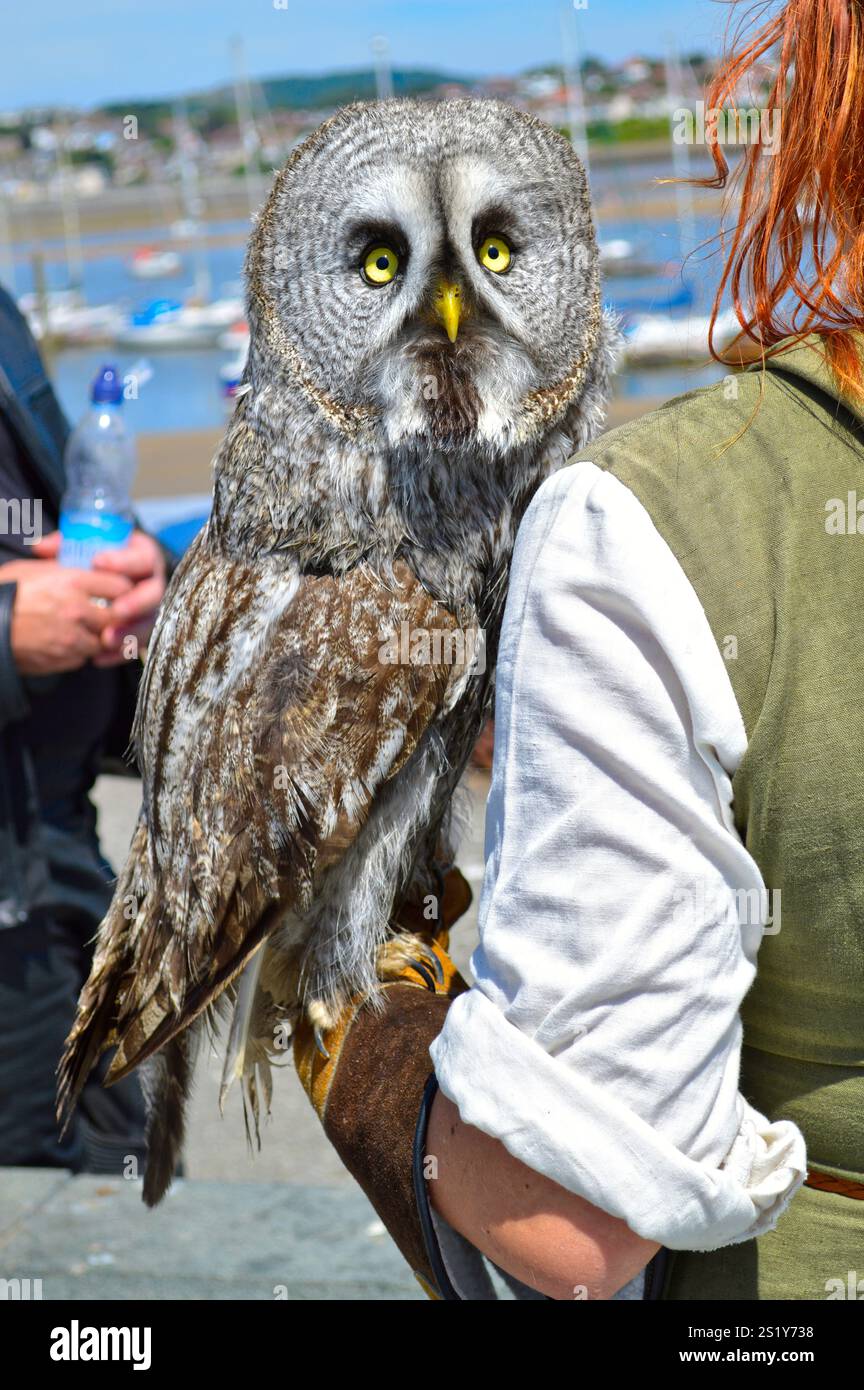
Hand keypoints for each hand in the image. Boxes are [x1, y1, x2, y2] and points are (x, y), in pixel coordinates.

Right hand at [0, 557, 132, 675]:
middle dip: (112, 616)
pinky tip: (62, 643)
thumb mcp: (32, 569)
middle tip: (103, 613)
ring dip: (95, 636)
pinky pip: (83, 657)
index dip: (121, 590)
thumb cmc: (3, 592)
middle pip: (117, 616)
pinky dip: (77, 653)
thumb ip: (63, 569)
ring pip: (102, 640)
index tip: (117, 592)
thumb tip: (82, 565)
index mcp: (72, 581)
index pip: (120, 586)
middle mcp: (77, 610)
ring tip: (78, 630)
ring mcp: (72, 637)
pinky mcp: (64, 659)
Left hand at [32, 530, 166, 666]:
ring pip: (147, 623)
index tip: (98, 562)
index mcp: (142, 556)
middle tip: (117, 610)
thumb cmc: (95, 560)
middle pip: (154, 594)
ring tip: (107, 639)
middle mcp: (150, 584)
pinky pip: (135, 646)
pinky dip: (118, 654)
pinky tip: (100, 659)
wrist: (107, 583)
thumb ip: (65, 544)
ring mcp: (148, 610)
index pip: (142, 557)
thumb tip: (41, 548)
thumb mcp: (83, 546)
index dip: (124, 561)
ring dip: (129, 632)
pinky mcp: (140, 632)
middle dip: (136, 603)